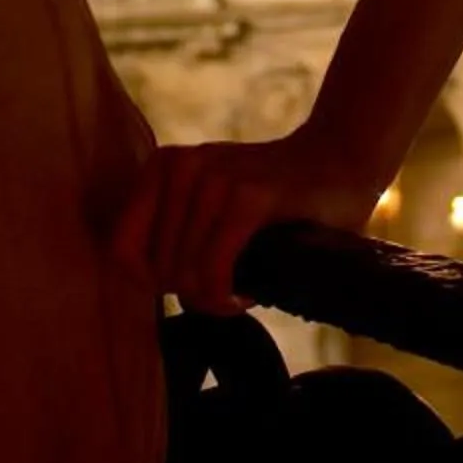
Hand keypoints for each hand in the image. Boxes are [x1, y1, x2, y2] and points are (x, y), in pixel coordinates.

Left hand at [108, 125, 386, 316]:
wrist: (341, 164)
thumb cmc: (272, 201)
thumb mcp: (210, 207)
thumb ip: (172, 234)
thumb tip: (143, 284)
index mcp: (164, 166)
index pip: (121, 248)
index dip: (149, 282)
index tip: (186, 286)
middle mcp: (182, 166)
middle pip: (157, 268)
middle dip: (189, 293)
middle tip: (222, 293)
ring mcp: (214, 178)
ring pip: (184, 272)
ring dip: (212, 298)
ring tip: (238, 292)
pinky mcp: (249, 195)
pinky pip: (214, 267)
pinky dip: (226, 295)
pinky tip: (247, 295)